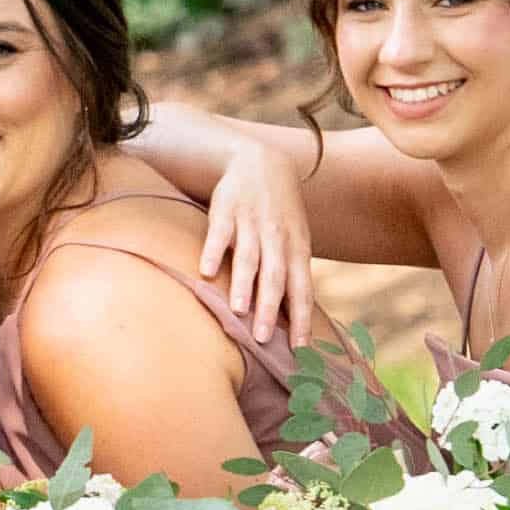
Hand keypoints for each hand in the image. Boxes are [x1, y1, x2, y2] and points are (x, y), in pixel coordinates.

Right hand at [200, 152, 318, 340]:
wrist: (262, 162)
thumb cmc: (279, 211)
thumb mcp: (294, 239)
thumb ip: (292, 273)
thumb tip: (293, 315)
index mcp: (297, 248)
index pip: (302, 288)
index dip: (301, 318)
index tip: (300, 347)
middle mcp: (277, 238)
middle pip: (276, 277)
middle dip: (270, 308)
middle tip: (262, 338)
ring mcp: (251, 223)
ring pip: (250, 258)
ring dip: (245, 284)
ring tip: (238, 311)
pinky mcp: (226, 211)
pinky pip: (219, 234)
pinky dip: (214, 251)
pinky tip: (207, 272)